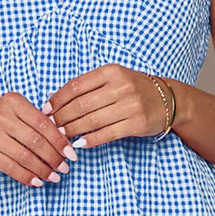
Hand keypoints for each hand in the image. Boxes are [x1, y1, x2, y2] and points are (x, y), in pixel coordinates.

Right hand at [0, 92, 78, 186]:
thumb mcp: (16, 112)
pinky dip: (27, 176)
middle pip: (35, 141)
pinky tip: (37, 181)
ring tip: (53, 177)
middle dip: (53, 158)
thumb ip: (36, 122)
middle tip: (65, 168)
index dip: (59, 141)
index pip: (43, 123)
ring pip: (24, 156)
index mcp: (13, 101)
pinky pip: (11, 167)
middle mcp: (1, 116)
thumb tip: (63, 143)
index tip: (71, 153)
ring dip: (42, 170)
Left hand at [42, 64, 168, 147]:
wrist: (168, 99)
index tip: (46, 110)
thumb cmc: (134, 89)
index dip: (57, 99)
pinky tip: (79, 144)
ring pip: (92, 120)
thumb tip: (54, 99)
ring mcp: (130, 105)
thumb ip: (88, 87)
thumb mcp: (113, 79)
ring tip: (61, 136)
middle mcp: (121, 86)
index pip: (76, 86)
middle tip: (50, 126)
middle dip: (61, 117)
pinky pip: (107, 134)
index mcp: (111, 71)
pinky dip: (90, 140)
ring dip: (72, 130)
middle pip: (81, 105)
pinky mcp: (137, 123)